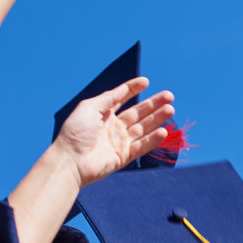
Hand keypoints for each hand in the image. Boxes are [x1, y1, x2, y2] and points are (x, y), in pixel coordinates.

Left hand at [53, 78, 174, 188]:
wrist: (71, 160)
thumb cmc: (75, 132)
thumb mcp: (90, 107)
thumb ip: (109, 98)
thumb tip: (123, 88)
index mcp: (103, 114)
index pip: (122, 98)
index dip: (133, 89)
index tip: (146, 82)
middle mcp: (113, 126)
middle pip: (138, 113)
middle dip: (154, 104)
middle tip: (169, 96)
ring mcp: (120, 142)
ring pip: (143, 128)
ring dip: (158, 119)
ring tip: (170, 109)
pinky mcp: (124, 156)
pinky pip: (142, 146)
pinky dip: (153, 140)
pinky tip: (163, 131)